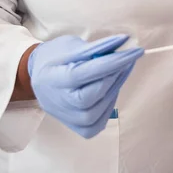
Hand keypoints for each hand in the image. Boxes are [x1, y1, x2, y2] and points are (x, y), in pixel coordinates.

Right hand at [28, 34, 143, 137]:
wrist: (38, 77)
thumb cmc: (55, 57)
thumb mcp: (70, 45)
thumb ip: (95, 48)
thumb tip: (122, 43)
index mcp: (56, 79)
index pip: (89, 72)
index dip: (115, 61)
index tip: (135, 51)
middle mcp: (61, 103)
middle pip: (96, 92)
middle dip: (116, 73)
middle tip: (127, 58)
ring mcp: (70, 119)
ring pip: (102, 107)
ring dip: (116, 86)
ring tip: (120, 70)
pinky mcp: (80, 128)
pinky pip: (102, 118)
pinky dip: (110, 101)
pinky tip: (110, 87)